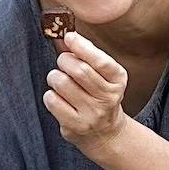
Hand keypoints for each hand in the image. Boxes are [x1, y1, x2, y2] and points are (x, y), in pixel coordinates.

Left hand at [44, 32, 128, 155]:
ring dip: (54, 76)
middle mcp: (108, 97)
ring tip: (60, 81)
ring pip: (62, 83)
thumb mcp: (104, 77)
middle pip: (78, 70)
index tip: (69, 36)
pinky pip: (52, 100)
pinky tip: (58, 98)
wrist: (105, 133)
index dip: (82, 46)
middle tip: (63, 62)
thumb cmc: (99, 96)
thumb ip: (88, 58)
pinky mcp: (75, 125)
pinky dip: (50, 94)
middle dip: (64, 60)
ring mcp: (92, 113)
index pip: (100, 61)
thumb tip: (68, 38)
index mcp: (118, 80)